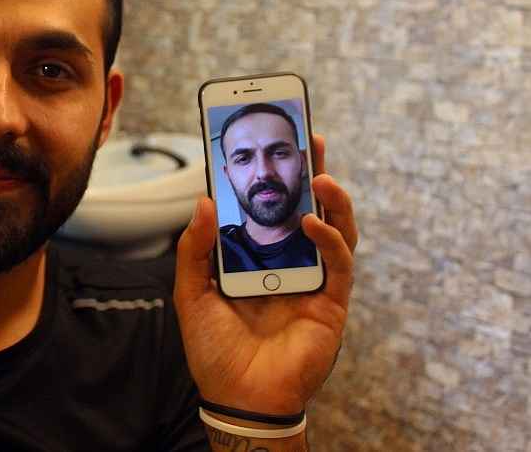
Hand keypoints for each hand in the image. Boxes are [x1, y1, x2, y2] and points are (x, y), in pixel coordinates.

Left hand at [173, 133, 356, 414]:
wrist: (237, 396)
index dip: (270, 176)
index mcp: (254, 257)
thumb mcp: (191, 292)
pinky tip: (312, 221)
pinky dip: (329, 238)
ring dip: (330, 198)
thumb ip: (196, 248)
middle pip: (306, 208)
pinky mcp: (331, 301)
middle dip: (312, 172)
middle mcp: (286, 262)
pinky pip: (339, 262)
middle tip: (312, 134)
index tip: (269, 141)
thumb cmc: (214, 348)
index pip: (266, 208)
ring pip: (333, 228)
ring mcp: (312, 280)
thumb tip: (203, 200)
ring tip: (320, 172)